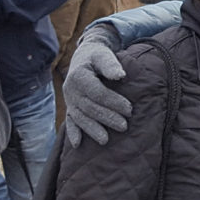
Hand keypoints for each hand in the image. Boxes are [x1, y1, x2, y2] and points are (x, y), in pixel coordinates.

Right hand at [63, 25, 130, 146]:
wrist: (84, 56)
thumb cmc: (98, 56)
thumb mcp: (103, 55)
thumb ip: (110, 64)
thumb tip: (120, 75)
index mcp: (79, 76)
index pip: (97, 93)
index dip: (113, 102)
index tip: (129, 109)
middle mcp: (70, 89)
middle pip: (89, 107)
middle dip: (107, 118)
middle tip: (124, 126)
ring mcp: (69, 99)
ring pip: (80, 117)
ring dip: (92, 129)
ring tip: (105, 140)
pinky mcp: (70, 106)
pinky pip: (70, 120)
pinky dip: (73, 132)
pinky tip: (78, 144)